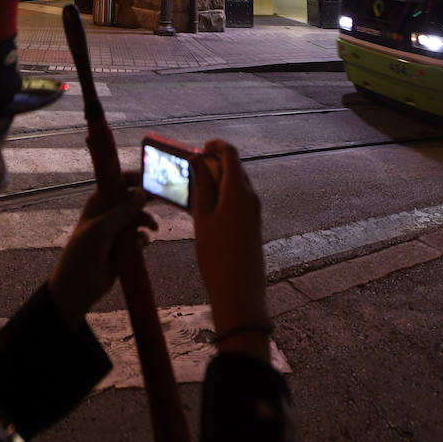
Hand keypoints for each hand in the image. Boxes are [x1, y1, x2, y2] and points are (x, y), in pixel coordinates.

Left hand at [48, 175, 156, 326]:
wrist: (78, 286)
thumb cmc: (83, 252)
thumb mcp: (102, 229)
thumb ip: (122, 212)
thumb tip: (142, 193)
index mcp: (98, 202)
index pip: (118, 182)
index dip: (133, 178)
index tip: (150, 177)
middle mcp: (108, 213)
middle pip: (131, 199)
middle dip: (146, 199)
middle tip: (162, 198)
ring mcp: (116, 230)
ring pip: (138, 218)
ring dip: (147, 220)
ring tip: (153, 227)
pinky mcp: (123, 246)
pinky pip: (139, 237)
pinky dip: (143, 238)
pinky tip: (141, 243)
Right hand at [191, 140, 269, 356]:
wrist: (240, 295)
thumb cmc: (217, 257)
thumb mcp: (202, 219)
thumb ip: (201, 186)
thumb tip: (198, 160)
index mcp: (238, 191)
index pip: (231, 154)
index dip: (215, 146)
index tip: (198, 149)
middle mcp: (251, 197)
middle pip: (233, 168)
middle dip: (212, 165)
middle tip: (188, 173)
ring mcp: (254, 211)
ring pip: (234, 184)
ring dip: (215, 182)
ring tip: (192, 192)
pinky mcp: (252, 224)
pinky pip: (237, 200)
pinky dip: (221, 197)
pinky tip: (203, 210)